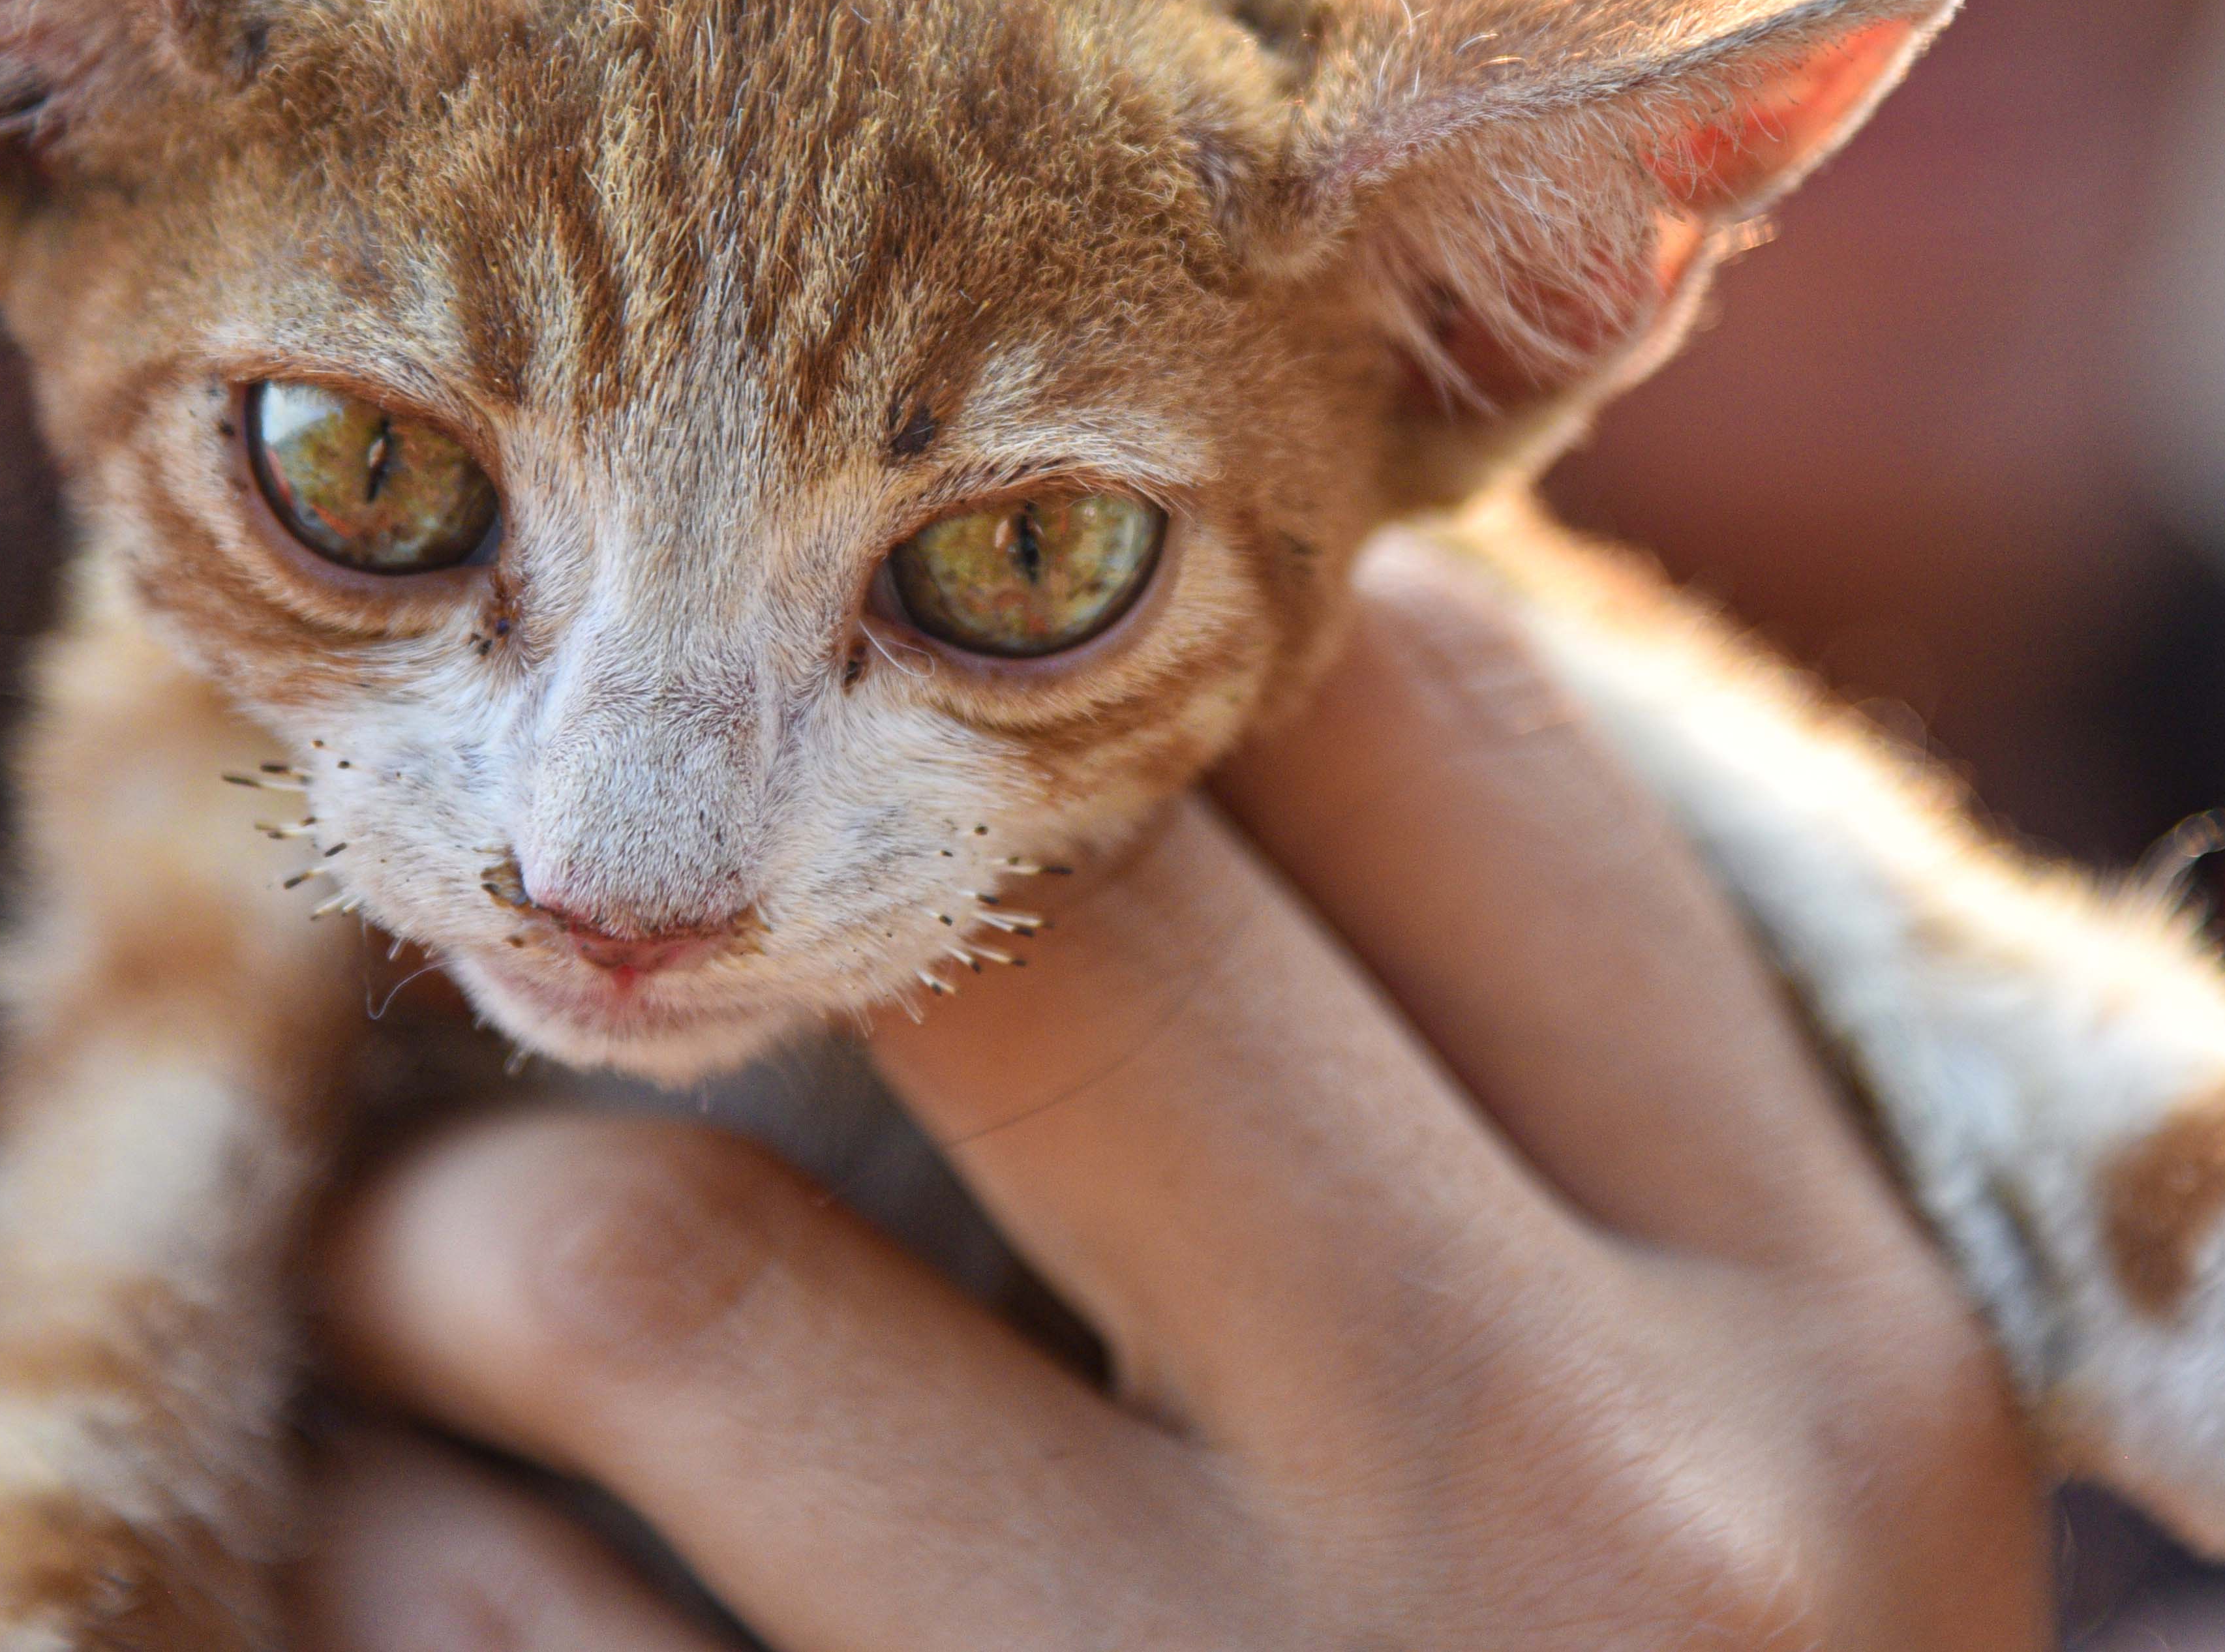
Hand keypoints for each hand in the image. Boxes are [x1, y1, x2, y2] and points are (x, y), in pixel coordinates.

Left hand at [305, 539, 2048, 1649]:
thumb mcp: (1780, 1523)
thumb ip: (1555, 1150)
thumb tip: (1174, 751)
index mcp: (1840, 1366)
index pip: (1455, 737)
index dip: (1182, 670)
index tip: (1009, 722)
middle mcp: (1586, 1525)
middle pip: (1053, 917)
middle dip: (814, 890)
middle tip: (688, 940)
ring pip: (639, 1271)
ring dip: (471, 1239)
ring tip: (465, 1293)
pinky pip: (467, 1638)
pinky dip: (384, 1559)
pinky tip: (430, 1562)